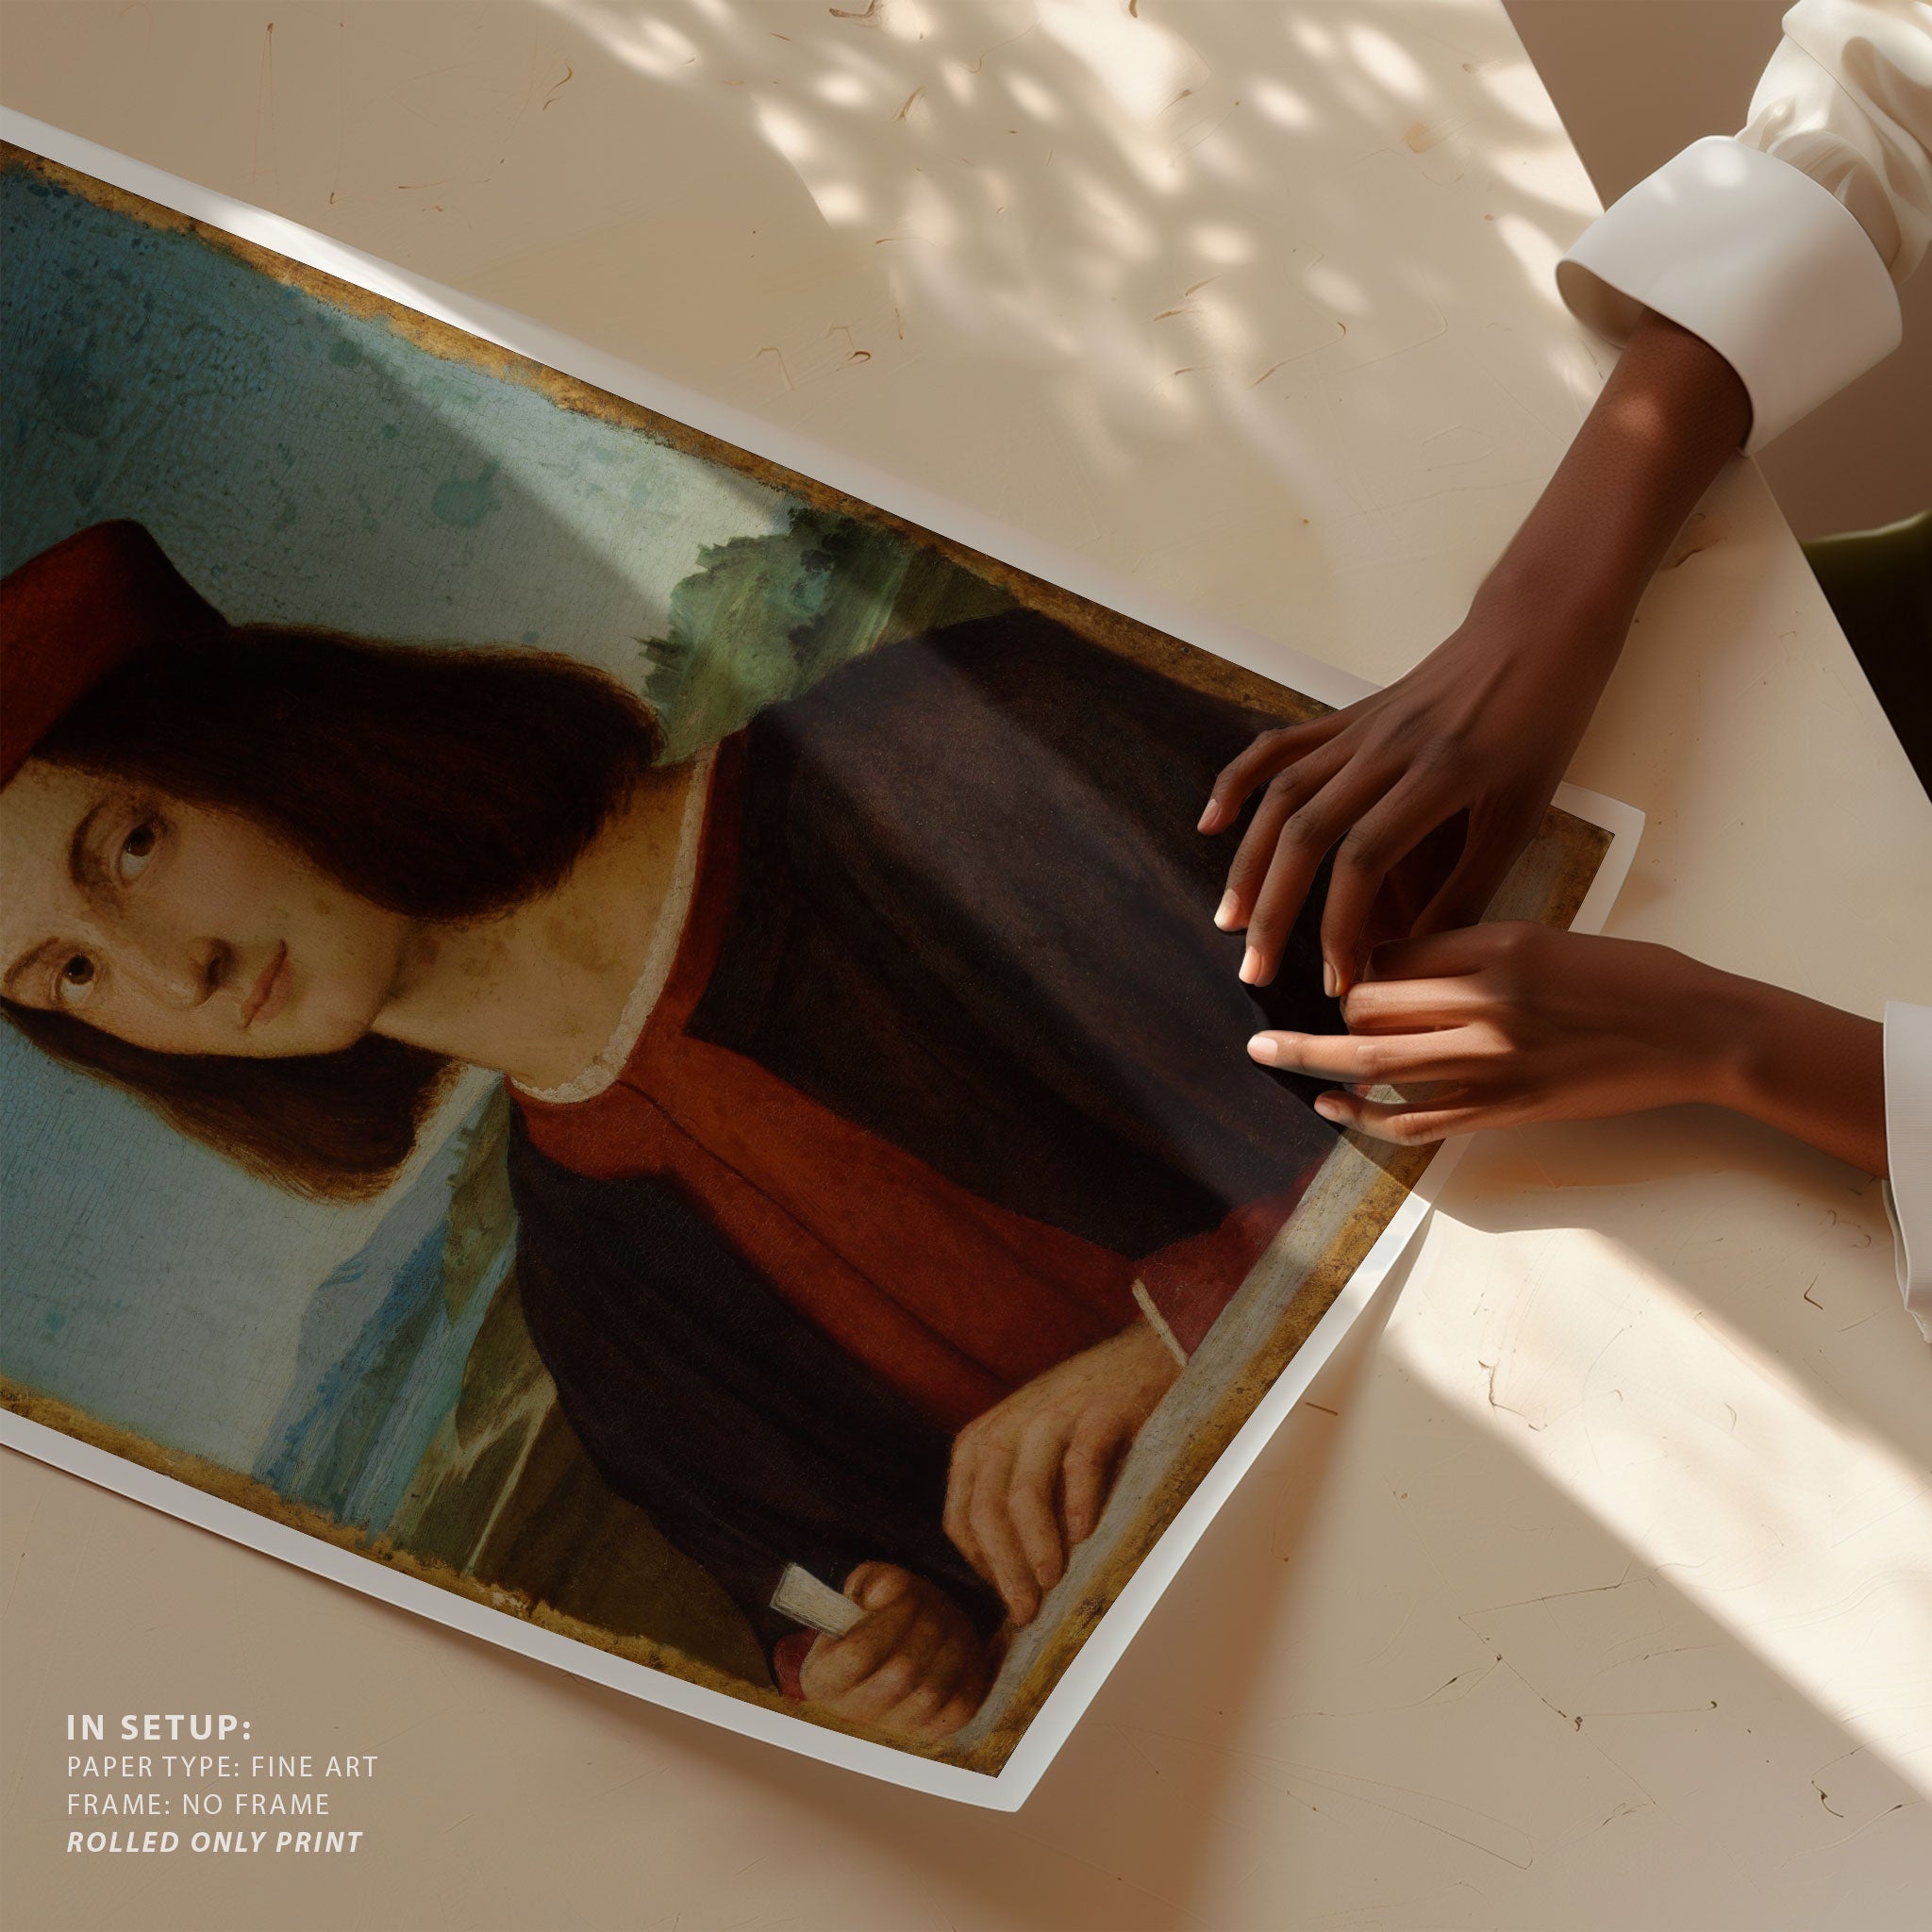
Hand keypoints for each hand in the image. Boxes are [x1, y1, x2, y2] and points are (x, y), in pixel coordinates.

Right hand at [796, 1563, 992, 1742]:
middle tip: (931, 1604)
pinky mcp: (931, 1731)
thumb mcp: (867, 1584)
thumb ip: (870, 1583)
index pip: (857, 1654)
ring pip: (931, 1693)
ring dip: (947, 1647)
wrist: (904, 1638)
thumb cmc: (884, 1608)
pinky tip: (959, 1645)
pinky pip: (958, 1707)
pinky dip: (965, 1674)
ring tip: (947, 1620)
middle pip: (899, 1674)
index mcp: (822, 1677)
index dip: (889, 1620)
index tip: (908, 1596)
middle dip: (924, 1630)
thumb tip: (885, 1598)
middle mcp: (853, 1710)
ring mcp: (892, 1725)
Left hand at [944, 1320, 1179, 1624]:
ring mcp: (1053, 1414)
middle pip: (987, 1511)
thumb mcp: (1034, 1456)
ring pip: (1024, 1492)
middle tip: (1027, 1612)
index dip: (982, 1566)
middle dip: (1004, 1569)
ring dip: (1036, 1546)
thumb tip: (1014, 1589)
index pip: (961, 1518)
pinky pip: (1080, 1461)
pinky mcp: (1099, 1410)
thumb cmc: (1088, 1424)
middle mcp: (1008, 1426)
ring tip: (1054, 1583)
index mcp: (982, 1442)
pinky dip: (1080, 1502)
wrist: (1145, 1357)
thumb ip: (1017, 1503)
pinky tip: (1088, 1536)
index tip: (1010, 1600)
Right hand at [1201, 309, 1750, 995]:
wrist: (1537, 628)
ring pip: (1282, 796)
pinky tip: (1212, 824)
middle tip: (1256, 972)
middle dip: (1275, 909)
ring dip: (1248, 863)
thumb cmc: (1542, 723)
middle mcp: (1387, 749)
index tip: (1340, 981)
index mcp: (1440, 775)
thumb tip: (1426, 955)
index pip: (1365, 859)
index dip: (1342, 926)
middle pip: (1307, 833)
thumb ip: (1473, 883)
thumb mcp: (1522, 811)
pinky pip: (1279, 749)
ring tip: (1230, 920)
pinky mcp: (1346, 717)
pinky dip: (1239, 784)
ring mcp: (1360, 729)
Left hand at [1246, 923, 1886, 1176]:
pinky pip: (1417, 1118)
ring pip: (1378, 1061)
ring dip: (1314, 1058)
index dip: (1357, 958)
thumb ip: (1475, 949)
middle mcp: (1488, 1001)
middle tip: (1286, 1011)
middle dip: (1328, 1009)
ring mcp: (1495, 1061)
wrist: (1700, 1032)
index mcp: (1499, 944)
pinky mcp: (1508, 1109)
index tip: (1338, 965)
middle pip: (1371, 1003)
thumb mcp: (1549, 937)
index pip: (1393, 948)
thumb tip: (1398, 963)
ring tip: (1267, 1053)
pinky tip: (1333, 1105)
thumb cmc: (1634, 976)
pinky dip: (1365, 1113)